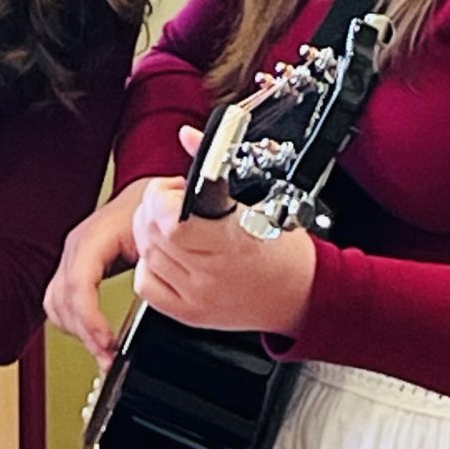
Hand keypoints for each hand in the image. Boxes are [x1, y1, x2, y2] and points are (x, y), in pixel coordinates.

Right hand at [44, 177, 149, 370]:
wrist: (147, 197)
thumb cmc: (153, 207)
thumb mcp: (158, 226)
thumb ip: (161, 244)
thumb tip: (169, 254)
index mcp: (92, 237)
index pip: (78, 282)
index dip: (89, 317)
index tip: (107, 342)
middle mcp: (76, 249)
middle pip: (63, 300)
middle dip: (84, 333)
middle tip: (109, 358)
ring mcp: (72, 259)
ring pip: (56, 305)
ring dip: (78, 333)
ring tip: (104, 354)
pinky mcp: (75, 270)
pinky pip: (60, 303)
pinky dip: (74, 325)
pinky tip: (94, 338)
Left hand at [130, 126, 318, 336]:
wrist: (303, 296)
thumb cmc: (285, 250)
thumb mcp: (260, 199)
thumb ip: (213, 165)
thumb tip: (189, 135)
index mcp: (232, 241)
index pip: (171, 220)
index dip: (163, 197)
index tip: (176, 189)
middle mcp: (212, 273)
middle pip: (151, 231)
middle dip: (155, 206)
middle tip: (175, 203)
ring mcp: (198, 296)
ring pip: (146, 254)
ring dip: (151, 233)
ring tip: (175, 227)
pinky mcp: (190, 313)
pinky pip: (146, 285)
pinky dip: (150, 266)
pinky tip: (170, 257)